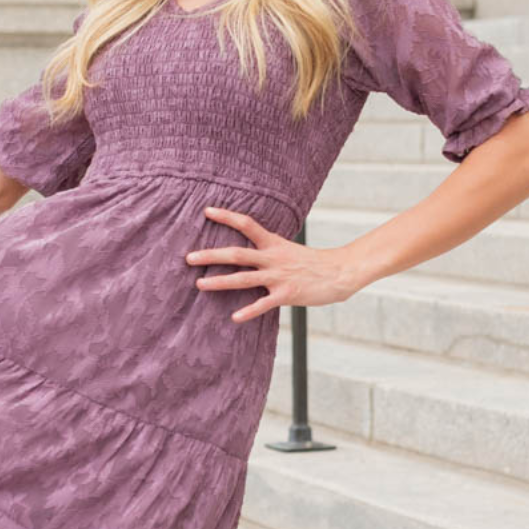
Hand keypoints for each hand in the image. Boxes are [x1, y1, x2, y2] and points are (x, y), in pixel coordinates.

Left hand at [186, 205, 359, 321]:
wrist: (339, 272)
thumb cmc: (312, 263)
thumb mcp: (288, 249)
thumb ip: (267, 250)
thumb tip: (248, 252)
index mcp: (273, 243)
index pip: (247, 224)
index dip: (227, 217)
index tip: (206, 211)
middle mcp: (273, 258)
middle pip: (237, 254)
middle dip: (211, 256)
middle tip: (189, 258)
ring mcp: (279, 276)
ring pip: (244, 278)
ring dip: (220, 282)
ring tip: (199, 284)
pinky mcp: (287, 294)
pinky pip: (263, 304)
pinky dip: (248, 311)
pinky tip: (234, 318)